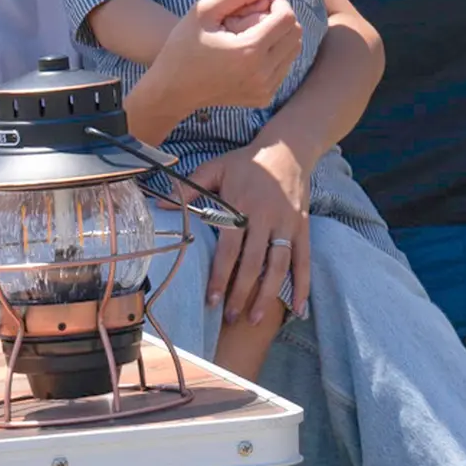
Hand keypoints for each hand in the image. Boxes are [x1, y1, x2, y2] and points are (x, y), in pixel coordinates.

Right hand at [150, 0, 296, 116]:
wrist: (171, 91)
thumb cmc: (183, 46)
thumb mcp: (203, 11)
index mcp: (249, 51)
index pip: (287, 18)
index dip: (278, 4)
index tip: (259, 2)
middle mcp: (262, 74)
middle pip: (295, 34)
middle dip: (279, 19)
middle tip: (254, 17)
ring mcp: (265, 89)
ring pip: (293, 51)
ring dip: (278, 37)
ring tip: (250, 35)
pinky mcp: (264, 98)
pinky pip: (284, 67)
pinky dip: (273, 55)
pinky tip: (249, 53)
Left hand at [191, 139, 311, 325]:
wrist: (289, 147)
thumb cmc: (247, 161)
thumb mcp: (214, 168)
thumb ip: (188, 189)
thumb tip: (161, 206)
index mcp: (241, 206)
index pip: (229, 249)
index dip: (220, 276)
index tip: (211, 300)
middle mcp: (266, 218)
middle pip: (253, 263)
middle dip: (241, 293)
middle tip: (230, 317)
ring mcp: (287, 224)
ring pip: (279, 265)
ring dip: (267, 294)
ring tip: (255, 318)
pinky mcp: (303, 227)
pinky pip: (304, 260)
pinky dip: (303, 284)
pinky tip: (298, 307)